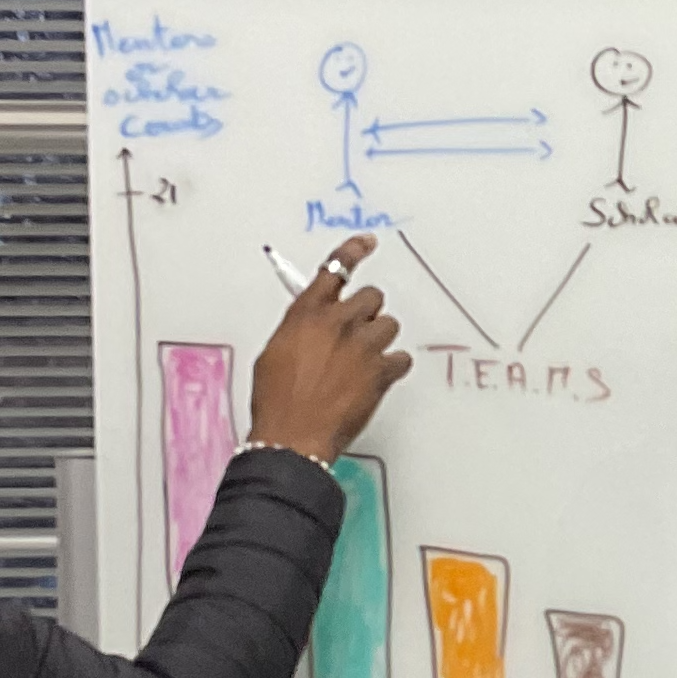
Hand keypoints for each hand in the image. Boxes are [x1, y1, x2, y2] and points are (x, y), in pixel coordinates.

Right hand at [246, 235, 410, 463]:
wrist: (293, 435)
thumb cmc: (277, 400)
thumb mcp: (275, 352)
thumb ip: (300, 329)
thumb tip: (311, 326)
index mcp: (307, 313)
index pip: (335, 268)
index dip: (353, 250)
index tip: (366, 242)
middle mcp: (337, 322)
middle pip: (371, 297)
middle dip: (366, 313)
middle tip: (357, 333)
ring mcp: (362, 346)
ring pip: (389, 325)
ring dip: (379, 340)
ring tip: (362, 362)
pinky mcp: (380, 371)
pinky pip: (401, 358)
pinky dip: (393, 367)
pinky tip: (377, 378)